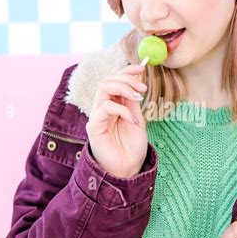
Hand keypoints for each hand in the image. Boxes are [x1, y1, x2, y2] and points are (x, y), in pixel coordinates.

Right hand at [86, 62, 148, 178]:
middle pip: (106, 80)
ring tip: (139, 99)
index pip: (114, 80)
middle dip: (126, 78)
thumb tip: (137, 80)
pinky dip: (123, 110)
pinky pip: (106, 107)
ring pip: (103, 88)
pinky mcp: (94, 126)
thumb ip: (133, 101)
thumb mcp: (136, 119)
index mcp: (112, 105)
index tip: (142, 67)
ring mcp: (97, 116)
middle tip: (142, 89)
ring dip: (124, 88)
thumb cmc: (132, 147)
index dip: (127, 70)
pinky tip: (133, 121)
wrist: (128, 170)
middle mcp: (102, 108)